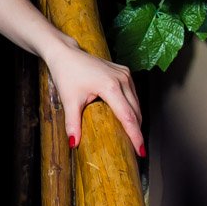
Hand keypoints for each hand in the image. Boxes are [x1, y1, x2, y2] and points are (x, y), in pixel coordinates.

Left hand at [45, 39, 144, 157]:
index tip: (141, 151)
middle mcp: (122, 79)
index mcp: (111, 86)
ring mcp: (125, 74)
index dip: (135, 136)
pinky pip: (133, 95)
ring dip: (136, 120)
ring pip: (136, 103)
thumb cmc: (66, 73)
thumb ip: (73, 123)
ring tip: (134, 138)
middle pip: (136, 111)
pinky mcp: (124, 72)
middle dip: (137, 131)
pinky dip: (133, 108)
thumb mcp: (69, 100)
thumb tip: (74, 143)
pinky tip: (129, 119)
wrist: (65, 53)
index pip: (128, 117)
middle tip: (137, 151)